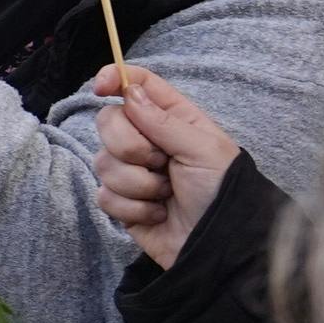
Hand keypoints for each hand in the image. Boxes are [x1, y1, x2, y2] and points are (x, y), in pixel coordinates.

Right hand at [91, 63, 241, 269]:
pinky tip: (157, 213)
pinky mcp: (122, 202)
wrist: (219, 244)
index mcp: (172, 118)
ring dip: (137, 184)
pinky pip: (105, 195)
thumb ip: (162, 120)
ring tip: (166, 195)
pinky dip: (132, 208)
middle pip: (108, 121)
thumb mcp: (202, 149)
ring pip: (103, 162)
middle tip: (160, 163)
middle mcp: (148, 140)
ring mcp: (132, 171)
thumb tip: (128, 93)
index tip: (101, 87)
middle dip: (130, 146)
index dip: (115, 78)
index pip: (137, 84)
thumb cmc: (222, 191)